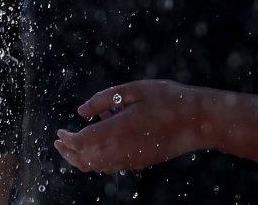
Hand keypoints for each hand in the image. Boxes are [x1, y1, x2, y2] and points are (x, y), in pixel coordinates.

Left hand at [53, 79, 208, 173]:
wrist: (198, 121)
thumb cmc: (168, 99)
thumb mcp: (134, 90)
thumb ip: (104, 99)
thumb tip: (82, 111)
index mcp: (118, 130)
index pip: (81, 143)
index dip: (67, 140)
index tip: (59, 132)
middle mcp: (122, 150)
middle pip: (84, 161)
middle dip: (68, 153)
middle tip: (59, 142)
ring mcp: (132, 159)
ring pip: (97, 168)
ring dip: (81, 158)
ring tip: (75, 142)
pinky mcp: (140, 162)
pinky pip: (111, 166)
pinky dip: (98, 158)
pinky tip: (102, 138)